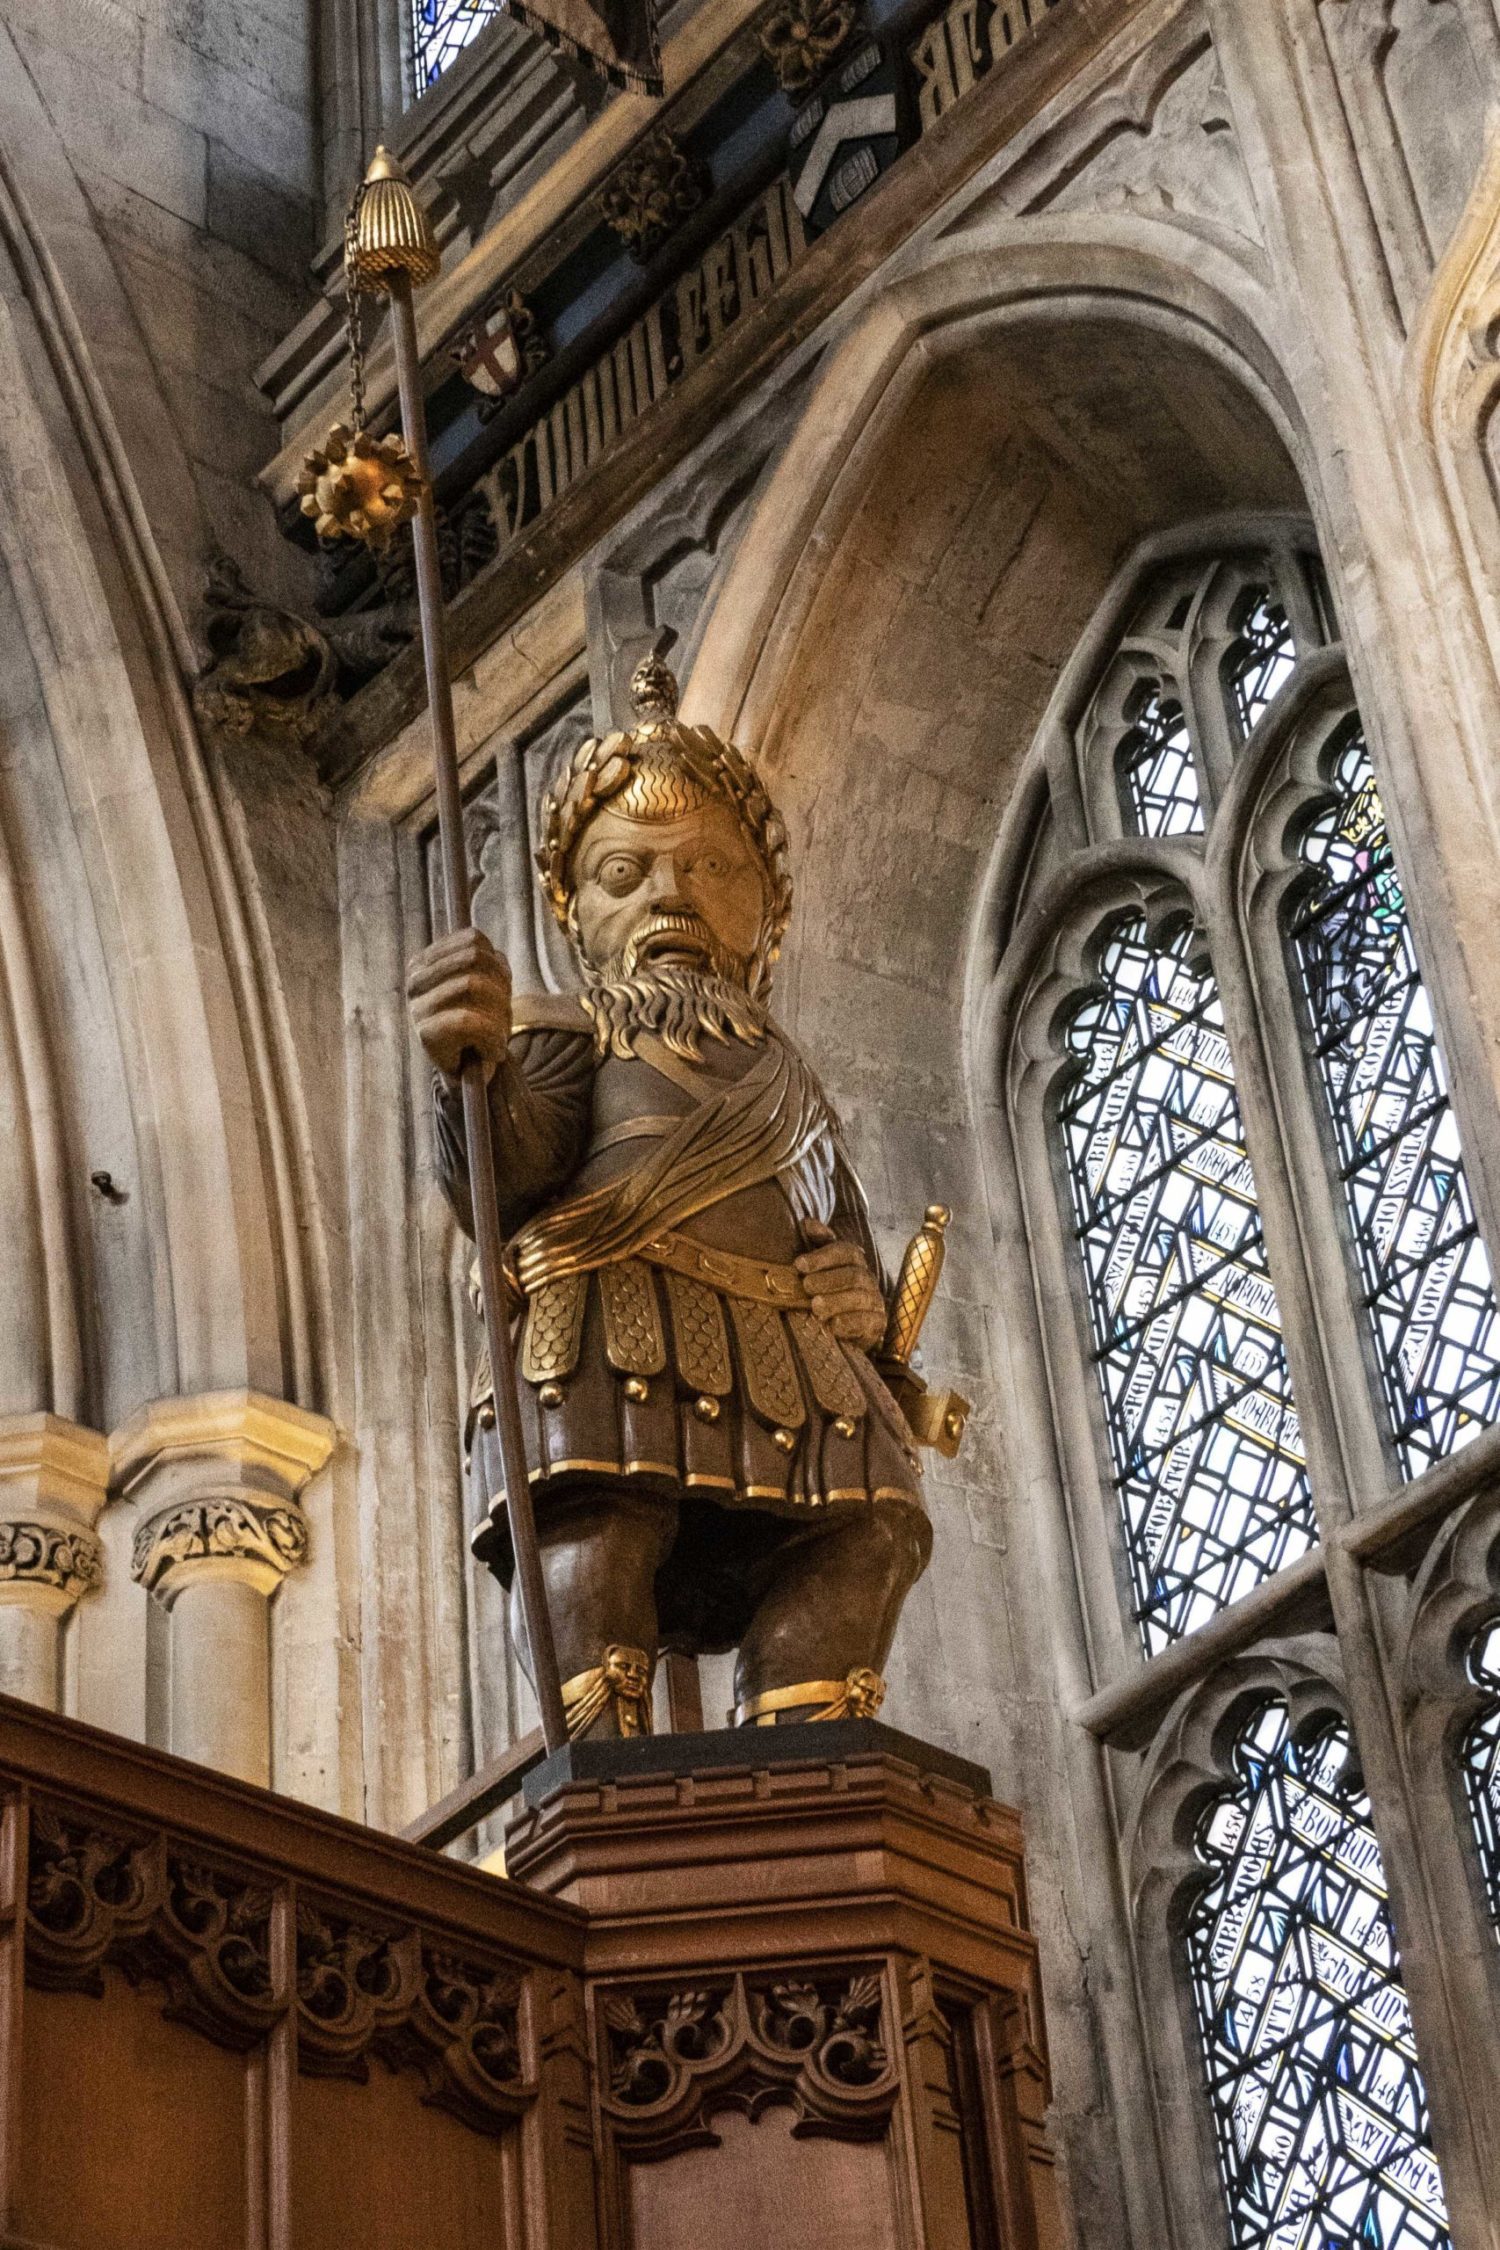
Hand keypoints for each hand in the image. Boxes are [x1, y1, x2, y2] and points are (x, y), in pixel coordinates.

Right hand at [406, 927, 511, 1080]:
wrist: (471, 1074)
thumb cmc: (481, 1024)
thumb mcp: (488, 984)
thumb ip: (486, 959)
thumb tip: (487, 950)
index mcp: (425, 963)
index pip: (473, 939)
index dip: (499, 964)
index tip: (499, 989)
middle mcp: (414, 980)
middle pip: (475, 957)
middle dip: (500, 986)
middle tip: (500, 1015)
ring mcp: (416, 1007)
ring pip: (473, 984)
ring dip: (499, 1014)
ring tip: (495, 1035)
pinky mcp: (425, 1033)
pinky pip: (469, 1020)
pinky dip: (493, 1037)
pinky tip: (494, 1051)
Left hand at [795, 1222, 886, 1351]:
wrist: (844, 1331)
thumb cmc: (827, 1293)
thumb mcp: (819, 1268)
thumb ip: (817, 1245)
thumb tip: (807, 1222)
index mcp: (854, 1262)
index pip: (845, 1251)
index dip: (822, 1256)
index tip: (799, 1264)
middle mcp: (867, 1279)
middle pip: (853, 1275)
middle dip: (828, 1280)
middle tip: (807, 1286)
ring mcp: (874, 1302)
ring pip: (859, 1297)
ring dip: (836, 1301)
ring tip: (816, 1306)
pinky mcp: (876, 1324)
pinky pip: (867, 1321)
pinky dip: (849, 1323)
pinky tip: (832, 1325)